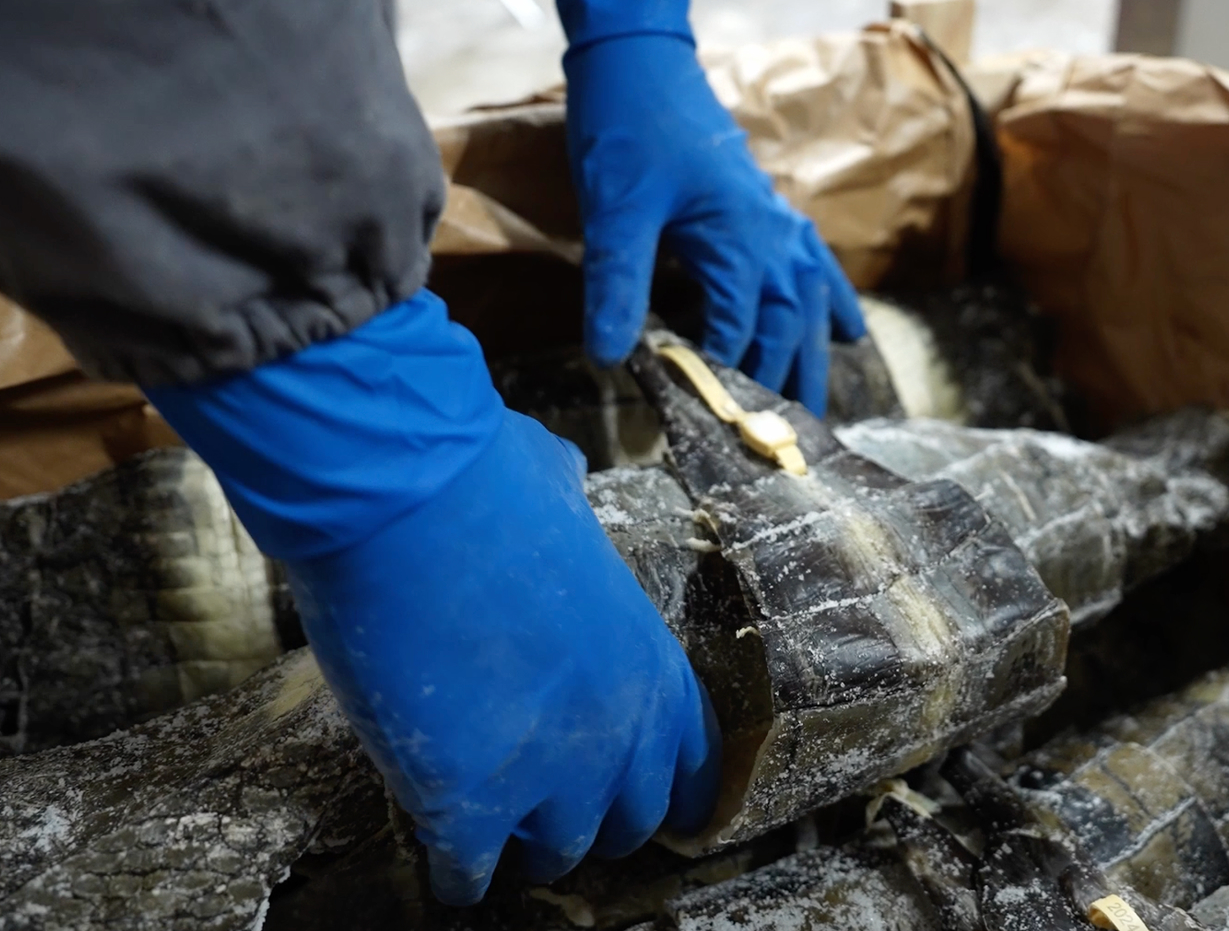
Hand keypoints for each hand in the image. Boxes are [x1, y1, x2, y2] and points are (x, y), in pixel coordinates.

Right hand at [145, 291, 718, 904]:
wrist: (408, 498)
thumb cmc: (484, 479)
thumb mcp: (562, 494)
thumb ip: (572, 514)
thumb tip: (557, 481)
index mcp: (652, 662)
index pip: (695, 764)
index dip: (667, 785)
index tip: (644, 798)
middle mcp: (619, 730)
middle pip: (629, 821)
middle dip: (590, 816)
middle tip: (548, 803)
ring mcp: (548, 776)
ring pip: (555, 854)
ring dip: (524, 844)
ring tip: (493, 826)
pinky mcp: (466, 804)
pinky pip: (468, 875)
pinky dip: (453, 871)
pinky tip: (438, 851)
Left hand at [563, 32, 865, 415]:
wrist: (642, 61)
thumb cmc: (627, 128)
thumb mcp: (614, 211)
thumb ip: (616, 285)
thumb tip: (608, 356)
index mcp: (740, 242)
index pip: (738, 332)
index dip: (723, 381)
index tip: (710, 425)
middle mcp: (774, 238)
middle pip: (789, 329)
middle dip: (786, 386)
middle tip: (782, 444)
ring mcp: (779, 223)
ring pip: (810, 306)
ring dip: (813, 357)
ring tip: (815, 410)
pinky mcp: (772, 212)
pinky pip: (817, 270)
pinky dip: (833, 305)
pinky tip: (845, 335)